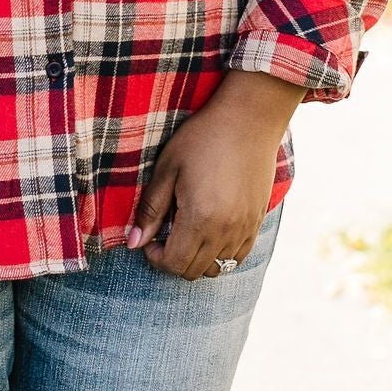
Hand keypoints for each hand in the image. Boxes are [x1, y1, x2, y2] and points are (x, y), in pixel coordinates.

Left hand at [128, 71, 302, 278]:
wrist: (249, 119)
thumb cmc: (203, 138)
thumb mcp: (167, 169)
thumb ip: (150, 210)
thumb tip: (134, 242)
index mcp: (200, 218)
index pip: (174, 264)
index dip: (155, 258)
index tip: (149, 240)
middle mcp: (225, 231)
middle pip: (195, 271)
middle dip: (173, 260)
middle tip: (164, 236)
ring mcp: (245, 228)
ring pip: (218, 268)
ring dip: (197, 259)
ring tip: (187, 233)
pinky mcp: (257, 221)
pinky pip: (239, 256)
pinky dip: (220, 254)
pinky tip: (210, 231)